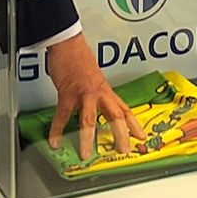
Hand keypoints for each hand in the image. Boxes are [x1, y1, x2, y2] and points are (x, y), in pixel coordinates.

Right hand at [45, 33, 145, 159]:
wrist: (68, 43)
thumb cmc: (79, 59)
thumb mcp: (95, 78)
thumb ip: (98, 94)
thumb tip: (99, 108)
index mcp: (106, 91)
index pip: (125, 110)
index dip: (134, 124)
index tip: (142, 137)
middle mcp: (99, 93)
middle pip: (115, 116)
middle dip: (121, 134)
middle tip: (124, 150)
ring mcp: (84, 94)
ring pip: (89, 119)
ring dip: (87, 138)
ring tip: (86, 154)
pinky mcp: (68, 93)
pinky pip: (63, 114)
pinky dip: (57, 129)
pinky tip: (55, 140)